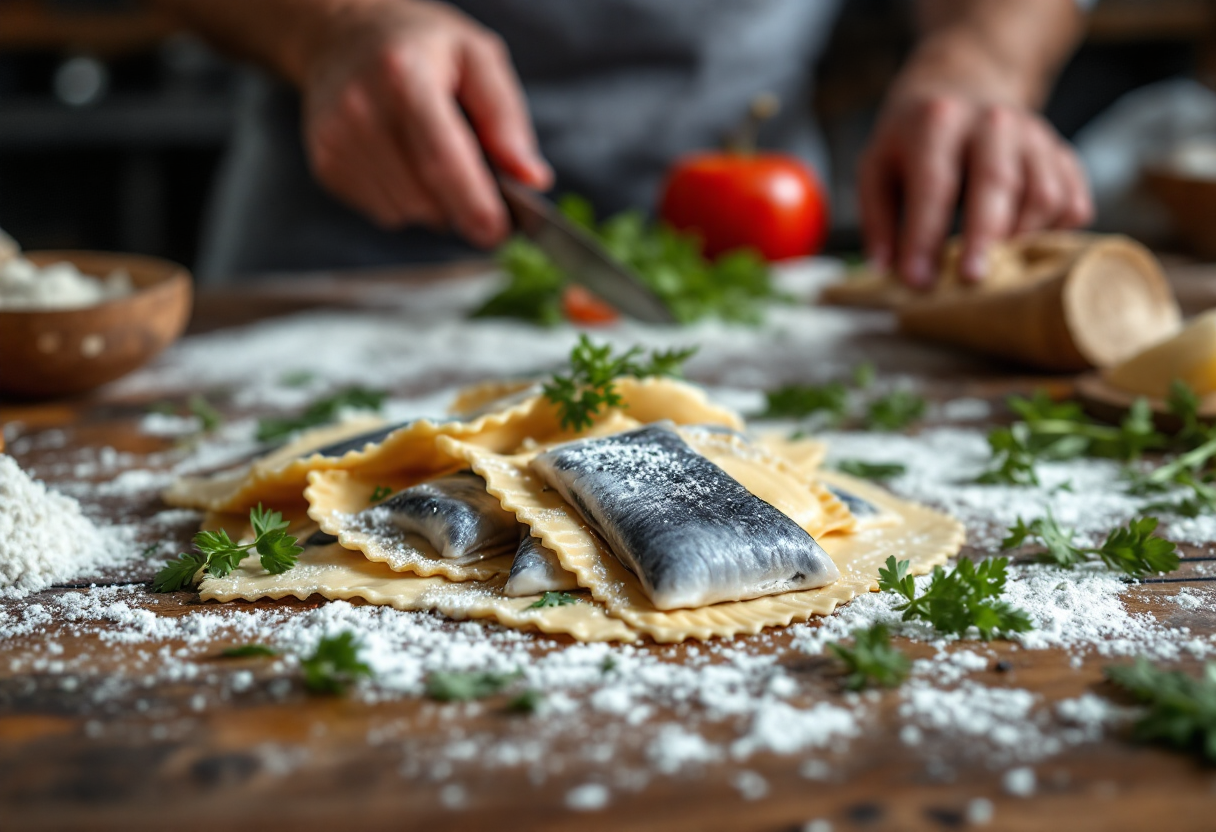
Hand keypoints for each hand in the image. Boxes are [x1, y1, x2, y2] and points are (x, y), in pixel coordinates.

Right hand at [300, 0, 550, 246]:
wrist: (341, 35)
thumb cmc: (420, 44)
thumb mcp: (478, 57)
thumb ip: (506, 119)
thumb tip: (532, 178)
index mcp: (405, 75)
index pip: (442, 160)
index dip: (475, 205)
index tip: (499, 233)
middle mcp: (361, 109)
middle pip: (424, 197)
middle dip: (461, 207)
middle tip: (479, 189)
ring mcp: (336, 140)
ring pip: (404, 213)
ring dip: (433, 206)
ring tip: (435, 163)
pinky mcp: (325, 164)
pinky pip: (382, 211)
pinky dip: (406, 202)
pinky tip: (405, 164)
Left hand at [858, 92, 1092, 286]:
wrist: (965, 86)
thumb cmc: (914, 140)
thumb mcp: (877, 167)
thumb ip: (877, 220)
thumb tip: (887, 272)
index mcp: (937, 122)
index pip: (934, 184)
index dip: (925, 237)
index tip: (917, 281)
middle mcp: (992, 122)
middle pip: (997, 182)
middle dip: (984, 238)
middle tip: (971, 281)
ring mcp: (1034, 136)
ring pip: (1044, 195)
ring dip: (1020, 240)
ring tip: (994, 266)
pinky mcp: (1062, 155)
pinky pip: (1072, 203)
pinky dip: (1054, 233)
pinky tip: (1023, 247)